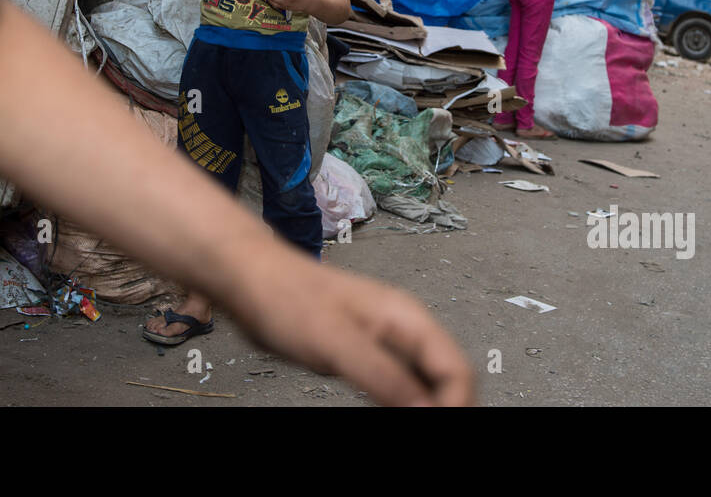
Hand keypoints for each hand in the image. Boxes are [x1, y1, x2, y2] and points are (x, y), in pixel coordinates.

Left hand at [228, 257, 475, 406]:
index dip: (456, 405)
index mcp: (408, 319)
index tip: (437, 427)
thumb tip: (428, 408)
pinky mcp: (364, 352)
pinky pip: (398, 385)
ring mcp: (384, 341)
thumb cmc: (287, 296)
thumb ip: (385, 375)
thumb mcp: (338, 342)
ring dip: (424, 407)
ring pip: (424, 384)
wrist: (253, 278)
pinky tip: (392, 413)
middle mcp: (403, 329)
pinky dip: (402, 405)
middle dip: (446, 406)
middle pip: (447, 378)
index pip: (457, 370)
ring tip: (415, 424)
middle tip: (428, 432)